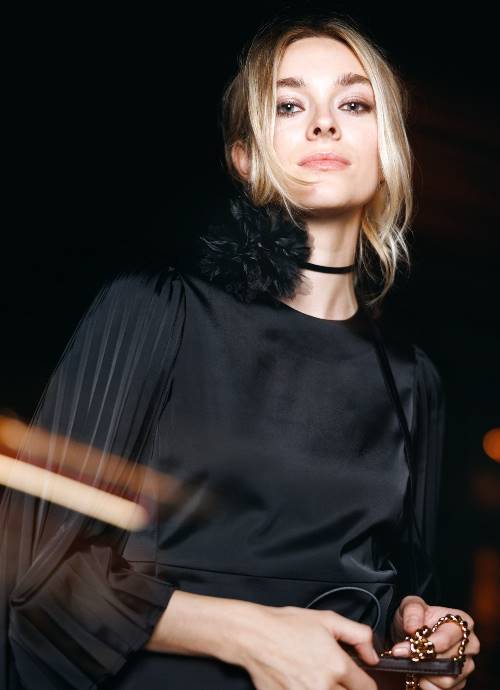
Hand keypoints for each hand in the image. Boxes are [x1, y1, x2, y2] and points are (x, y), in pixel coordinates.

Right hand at [241, 605, 380, 689]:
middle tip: (331, 675)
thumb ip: (358, 635)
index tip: (356, 678)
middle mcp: (324, 686)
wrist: (254, 636)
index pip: (367, 688)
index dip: (363, 681)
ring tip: (314, 677)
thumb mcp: (327, 619)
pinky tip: (300, 681)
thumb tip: (372, 656)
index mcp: (337, 665)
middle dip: (344, 686)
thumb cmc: (286, 625)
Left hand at [389, 595, 479, 688]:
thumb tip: (413, 628)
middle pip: (447, 661)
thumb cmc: (416, 617)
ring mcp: (466, 665)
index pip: (446, 639)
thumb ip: (412, 613)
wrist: (413, 633)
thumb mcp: (411, 606)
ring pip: (447, 680)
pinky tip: (420, 675)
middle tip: (405, 658)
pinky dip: (429, 686)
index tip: (402, 650)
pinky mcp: (460, 681)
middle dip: (422, 661)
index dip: (425, 645)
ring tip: (413, 665)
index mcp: (462, 624)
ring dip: (425, 675)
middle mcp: (470, 645)